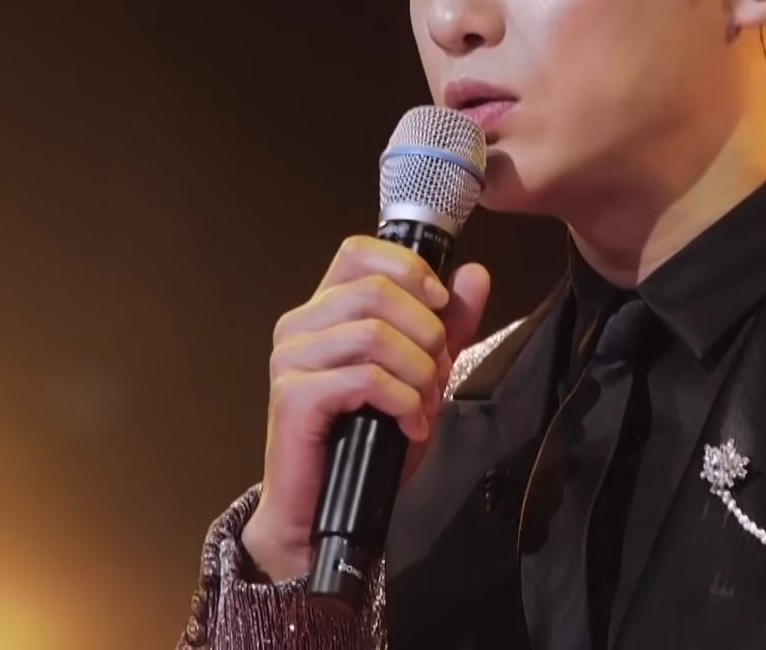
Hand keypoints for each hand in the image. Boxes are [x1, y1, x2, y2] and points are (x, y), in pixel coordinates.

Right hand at [240, 236, 490, 582]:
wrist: (324, 513)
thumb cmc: (366, 444)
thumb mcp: (420, 374)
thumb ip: (447, 324)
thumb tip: (474, 274)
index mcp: (324, 309)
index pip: (360, 252)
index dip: (409, 270)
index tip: (439, 305)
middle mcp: (300, 325)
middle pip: (378, 291)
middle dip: (426, 335)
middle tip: (436, 376)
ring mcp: (291, 359)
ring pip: (375, 334)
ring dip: (417, 373)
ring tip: (422, 406)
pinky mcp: (293, 396)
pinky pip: (365, 378)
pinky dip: (401, 402)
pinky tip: (408, 425)